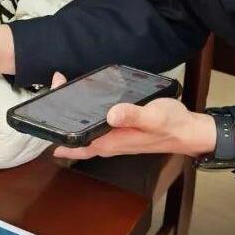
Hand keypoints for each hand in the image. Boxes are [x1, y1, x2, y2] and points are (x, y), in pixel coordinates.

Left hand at [48, 73, 217, 160]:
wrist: (187, 131)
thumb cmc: (171, 125)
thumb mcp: (153, 117)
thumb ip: (133, 115)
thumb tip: (112, 114)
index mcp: (111, 142)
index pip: (75, 142)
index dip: (58, 131)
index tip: (47, 109)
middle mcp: (108, 144)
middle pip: (74, 139)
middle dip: (59, 121)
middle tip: (53, 91)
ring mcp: (113, 139)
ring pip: (83, 134)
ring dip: (70, 119)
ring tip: (62, 95)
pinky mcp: (119, 133)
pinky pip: (93, 129)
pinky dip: (84, 118)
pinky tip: (84, 106)